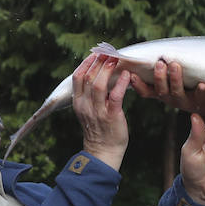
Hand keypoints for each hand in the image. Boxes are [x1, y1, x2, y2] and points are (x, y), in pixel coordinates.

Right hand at [72, 52, 130, 170]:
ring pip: (98, 85)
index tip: (95, 54)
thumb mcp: (88, 110)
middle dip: (98, 63)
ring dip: (107, 70)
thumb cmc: (99, 129)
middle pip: (88, 78)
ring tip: (116, 60)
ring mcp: (97, 111)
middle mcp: (85, 106)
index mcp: (78, 103)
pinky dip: (120, 83)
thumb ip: (90, 95)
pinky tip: (127, 75)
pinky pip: (115, 96)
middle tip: (108, 53)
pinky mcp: (111, 116)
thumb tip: (98, 75)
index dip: (86, 63)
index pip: (78, 77)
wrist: (103, 151)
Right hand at [130, 60, 204, 120]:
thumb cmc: (190, 87)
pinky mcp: (201, 103)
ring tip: (175, 65)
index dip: (138, 85)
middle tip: (159, 63)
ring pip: (177, 92)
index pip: (147, 91)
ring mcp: (185, 102)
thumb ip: (167, 69)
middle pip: (161, 90)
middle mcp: (172, 98)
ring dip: (175, 79)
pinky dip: (200, 91)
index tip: (131, 75)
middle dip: (159, 77)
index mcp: (164, 92)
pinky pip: (200, 97)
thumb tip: (159, 51)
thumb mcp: (175, 81)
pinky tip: (202, 85)